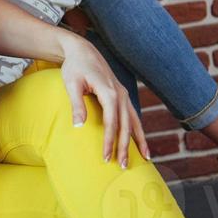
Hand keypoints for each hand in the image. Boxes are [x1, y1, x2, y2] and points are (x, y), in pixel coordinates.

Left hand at [58, 35, 149, 168]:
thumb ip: (77, 105)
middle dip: (125, 146)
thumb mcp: (71, 84)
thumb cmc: (74, 67)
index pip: (111, 122)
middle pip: (126, 125)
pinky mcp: (123, 96)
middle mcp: (121, 94)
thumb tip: (79, 127)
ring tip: (146, 158)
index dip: (109, 140)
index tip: (105, 157)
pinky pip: (133, 116)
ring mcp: (124, 95)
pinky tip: (141, 142)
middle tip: (123, 166)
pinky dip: (138, 130)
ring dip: (138, 140)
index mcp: (109, 92)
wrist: (83, 51)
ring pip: (134, 121)